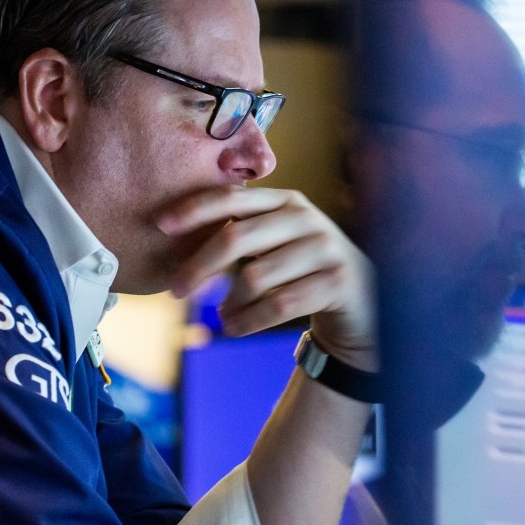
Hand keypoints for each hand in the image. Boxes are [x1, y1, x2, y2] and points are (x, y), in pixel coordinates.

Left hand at [157, 186, 375, 368]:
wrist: (363, 302)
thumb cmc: (304, 271)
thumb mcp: (277, 243)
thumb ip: (242, 234)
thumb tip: (178, 239)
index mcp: (286, 200)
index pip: (233, 197)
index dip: (195, 209)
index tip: (161, 225)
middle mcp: (306, 218)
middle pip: (236, 237)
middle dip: (199, 266)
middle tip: (175, 290)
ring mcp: (324, 248)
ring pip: (255, 278)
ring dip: (229, 303)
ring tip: (222, 316)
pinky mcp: (336, 282)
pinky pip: (278, 305)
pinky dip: (248, 321)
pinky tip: (234, 327)